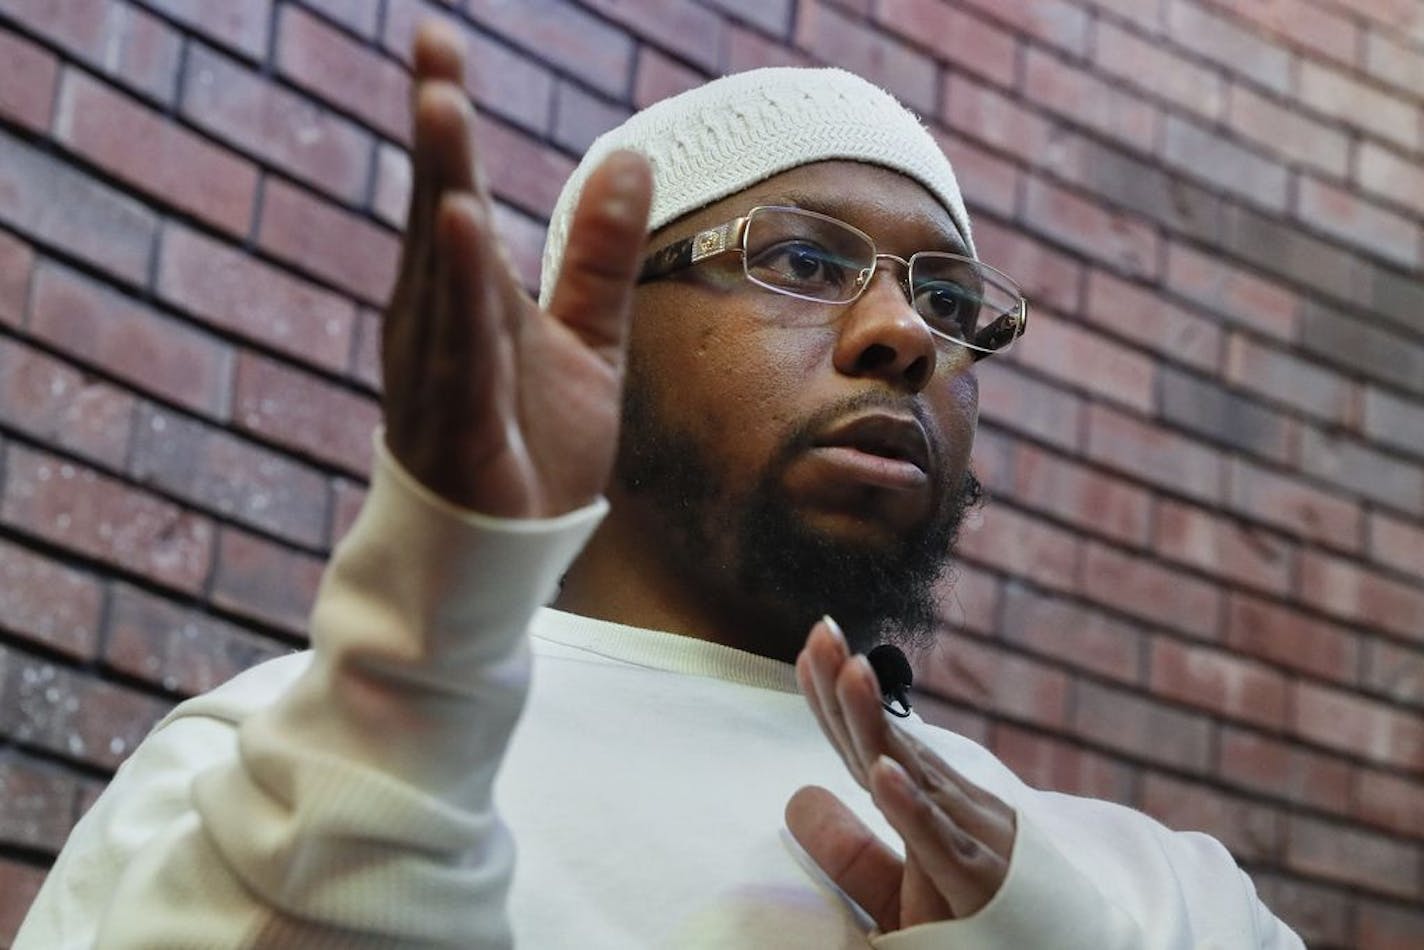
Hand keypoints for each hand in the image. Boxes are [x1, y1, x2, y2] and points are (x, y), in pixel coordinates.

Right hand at [382, 22, 651, 517]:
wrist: (509, 552)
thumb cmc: (530, 446)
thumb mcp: (587, 340)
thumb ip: (599, 256)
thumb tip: (630, 156)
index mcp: (465, 297)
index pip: (450, 191)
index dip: (445, 121)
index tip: (438, 41)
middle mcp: (437, 321)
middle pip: (435, 209)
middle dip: (435, 128)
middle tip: (432, 43)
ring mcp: (437, 369)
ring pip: (439, 264)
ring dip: (439, 181)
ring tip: (440, 102)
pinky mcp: (453, 419)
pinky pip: (458, 342)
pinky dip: (456, 282)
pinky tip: (456, 220)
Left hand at [787, 618, 1015, 932]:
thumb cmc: (974, 927)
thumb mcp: (898, 891)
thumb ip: (850, 852)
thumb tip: (796, 800)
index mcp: (930, 805)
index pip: (873, 744)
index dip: (837, 700)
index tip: (812, 650)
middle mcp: (952, 809)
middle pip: (887, 743)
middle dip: (851, 688)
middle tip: (823, 631)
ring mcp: (969, 840)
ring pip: (914, 776)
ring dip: (876, 724)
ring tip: (848, 672)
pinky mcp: (979, 884)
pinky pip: (939, 842)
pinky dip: (912, 807)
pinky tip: (883, 772)